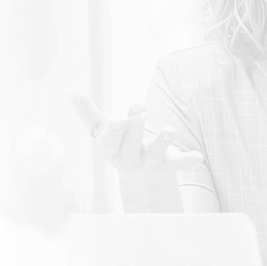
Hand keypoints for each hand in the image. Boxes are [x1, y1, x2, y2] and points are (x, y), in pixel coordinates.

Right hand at [65, 87, 203, 175]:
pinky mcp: (168, 165)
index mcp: (110, 150)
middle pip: (131, 145)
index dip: (113, 132)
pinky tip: (198, 157)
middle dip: (135, 129)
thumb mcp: (101, 128)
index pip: (108, 143)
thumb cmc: (118, 144)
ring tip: (170, 129)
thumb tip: (68, 89)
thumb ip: (86, 111)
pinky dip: (186, 160)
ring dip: (162, 142)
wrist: (140, 176)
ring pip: (154, 154)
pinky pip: (177, 164)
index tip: (118, 119)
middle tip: (140, 111)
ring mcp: (149, 163)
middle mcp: (128, 159)